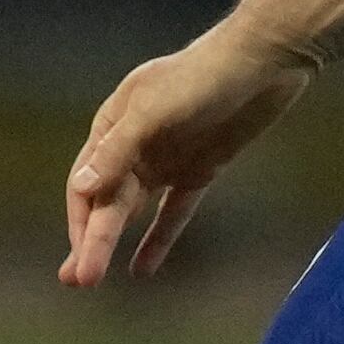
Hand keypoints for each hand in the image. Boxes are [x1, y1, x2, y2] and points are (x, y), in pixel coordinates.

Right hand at [60, 24, 319, 285]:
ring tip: (95, 280)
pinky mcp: (200, 170)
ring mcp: (167, 159)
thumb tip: (82, 189)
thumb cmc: (203, 77)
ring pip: (134, 210)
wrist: (265, 61)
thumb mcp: (154, 111)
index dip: (81, 223)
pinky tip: (143, 269)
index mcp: (113, 126)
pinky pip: (174, 211)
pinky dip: (159, 238)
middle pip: (107, 202)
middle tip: (79, 282)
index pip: (85, 183)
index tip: (81, 259)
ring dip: (114, 242)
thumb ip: (118, 151)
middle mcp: (134, 146)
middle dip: (92, 241)